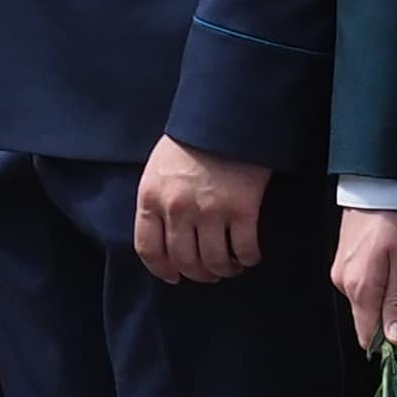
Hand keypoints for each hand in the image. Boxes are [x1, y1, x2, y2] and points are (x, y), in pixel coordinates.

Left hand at [133, 141, 269, 284]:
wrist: (225, 120)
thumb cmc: (190, 143)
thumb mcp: (157, 170)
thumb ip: (156, 202)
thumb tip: (163, 236)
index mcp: (151, 198)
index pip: (148, 248)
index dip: (161, 269)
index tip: (173, 276)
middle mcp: (177, 209)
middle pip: (184, 261)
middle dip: (197, 274)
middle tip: (208, 273)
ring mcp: (210, 212)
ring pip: (214, 262)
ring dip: (223, 270)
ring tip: (229, 266)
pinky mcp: (242, 211)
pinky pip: (244, 250)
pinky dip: (248, 259)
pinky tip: (248, 257)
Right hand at [332, 206, 396, 349]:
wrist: (377, 185)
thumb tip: (396, 342)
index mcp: (359, 289)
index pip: (370, 339)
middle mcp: (344, 285)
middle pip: (370, 324)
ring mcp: (342, 272)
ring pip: (370, 307)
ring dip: (394, 306)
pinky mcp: (345, 262)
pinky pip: (366, 290)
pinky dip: (385, 290)